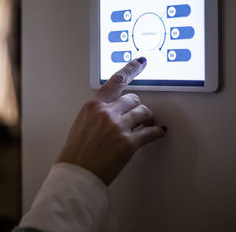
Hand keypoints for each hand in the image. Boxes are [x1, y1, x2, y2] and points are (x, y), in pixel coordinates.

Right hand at [56, 57, 166, 185]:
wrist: (76, 172)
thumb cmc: (76, 151)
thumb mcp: (82, 123)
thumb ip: (98, 111)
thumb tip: (114, 108)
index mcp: (93, 105)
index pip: (116, 80)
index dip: (131, 69)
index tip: (140, 62)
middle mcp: (107, 113)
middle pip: (133, 98)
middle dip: (136, 106)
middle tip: (137, 114)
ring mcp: (119, 127)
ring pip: (144, 112)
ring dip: (147, 118)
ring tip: (146, 123)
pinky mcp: (129, 143)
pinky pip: (151, 132)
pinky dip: (157, 132)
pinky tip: (158, 132)